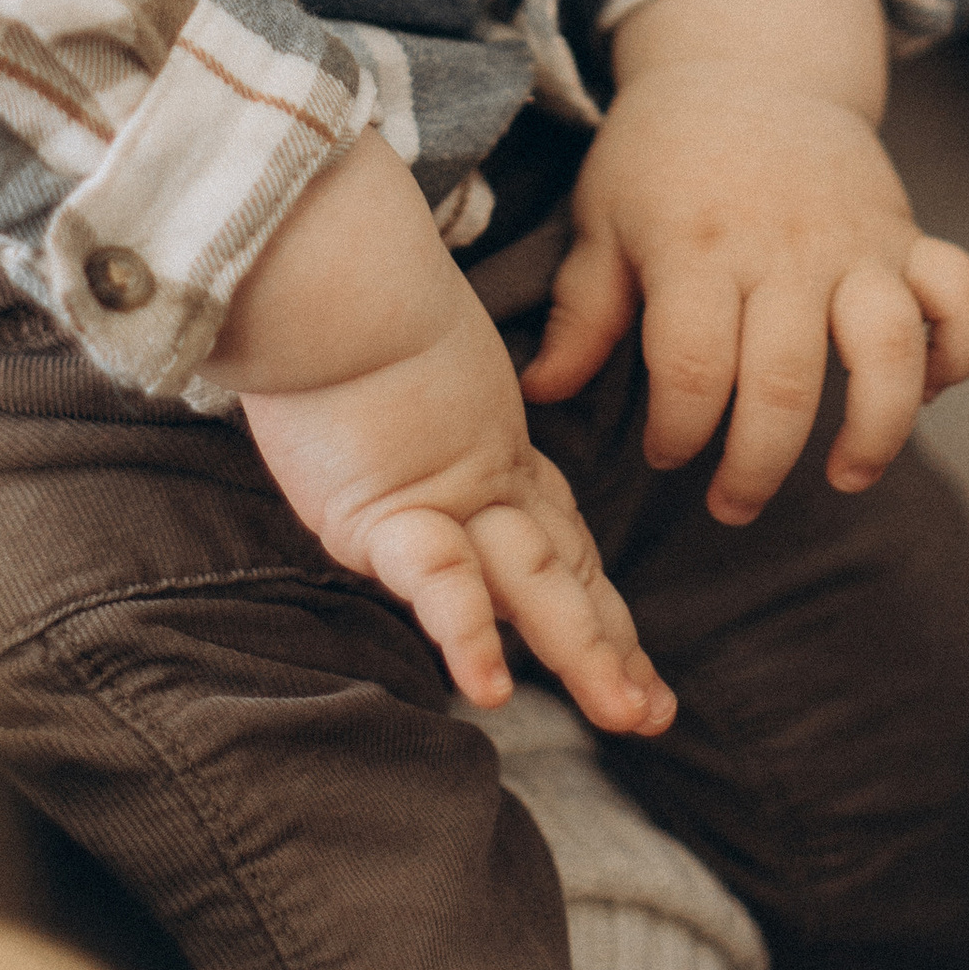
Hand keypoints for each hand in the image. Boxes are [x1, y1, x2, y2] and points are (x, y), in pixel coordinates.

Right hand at [211, 131, 673, 736]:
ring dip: (582, 649)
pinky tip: (487, 692)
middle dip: (607, 642)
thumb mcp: (370, 370)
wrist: (313, 257)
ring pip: (532, 580)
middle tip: (655, 711)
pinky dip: (464, 635)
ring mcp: (445, 491)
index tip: (634, 658)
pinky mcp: (397, 501)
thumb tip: (353, 405)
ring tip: (627, 712)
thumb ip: (386, 401)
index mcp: (477, 449)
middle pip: (558, 570)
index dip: (594, 597)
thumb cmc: (328, 297)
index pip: (551, 535)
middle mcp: (474, 480)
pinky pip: (438, 580)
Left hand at [521, 0, 968, 518]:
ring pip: (889, 348)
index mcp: (696, 247)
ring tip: (845, 476)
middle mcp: (783, 247)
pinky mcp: (906, 233)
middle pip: (784, 382)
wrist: (744, 64)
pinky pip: (960, 296)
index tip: (664, 455)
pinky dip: (960, 351)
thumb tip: (542, 394)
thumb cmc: (660, 156)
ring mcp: (855, 240)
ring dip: (876, 429)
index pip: (693, 369)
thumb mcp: (601, 219)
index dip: (679, 434)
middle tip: (732, 504)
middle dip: (757, 466)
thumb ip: (583, 311)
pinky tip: (924, 394)